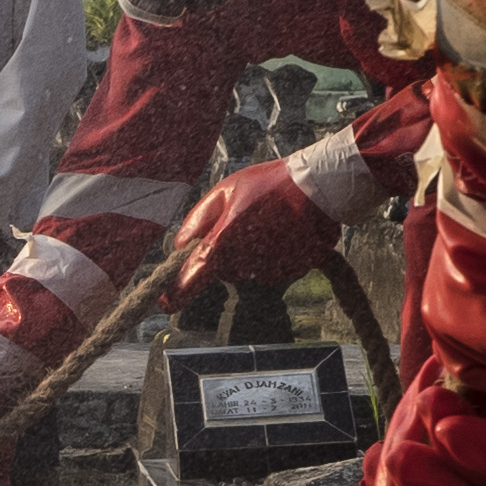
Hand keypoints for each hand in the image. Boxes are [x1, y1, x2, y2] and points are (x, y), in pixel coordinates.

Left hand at [170, 147, 374, 296]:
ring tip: (269, 220)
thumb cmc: (268, 183)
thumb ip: (199, 218)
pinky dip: (277, 253)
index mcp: (225, 242)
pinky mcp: (293, 271)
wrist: (320, 185)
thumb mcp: (225, 190)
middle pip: (227, 269)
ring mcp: (272, 269)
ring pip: (252, 269)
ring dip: (255, 251)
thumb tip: (179, 244)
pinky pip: (276, 268)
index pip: (194, 276)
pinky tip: (285, 230)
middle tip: (245, 220)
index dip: (178, 292)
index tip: (166, 303)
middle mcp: (247, 262)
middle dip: (229, 252)